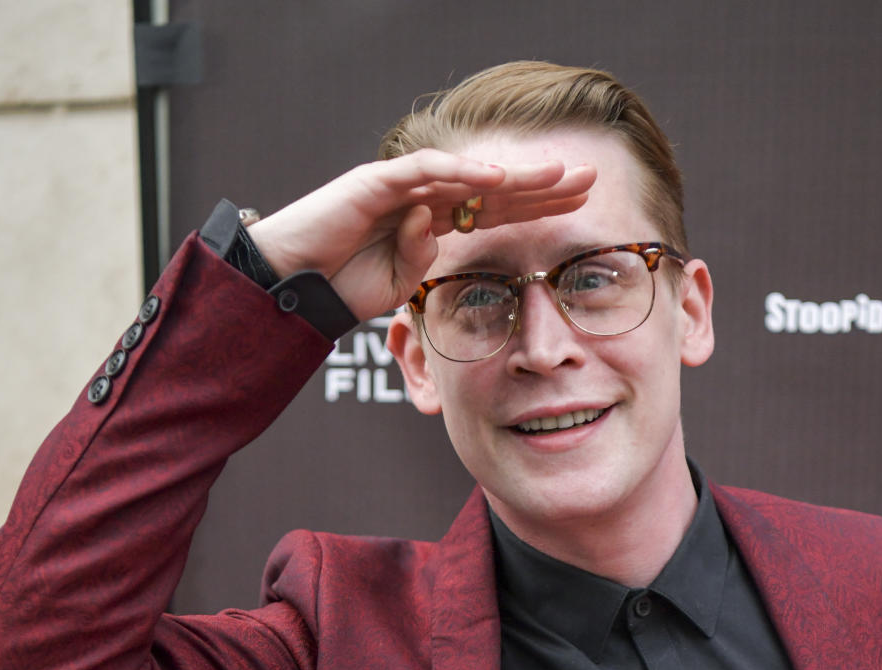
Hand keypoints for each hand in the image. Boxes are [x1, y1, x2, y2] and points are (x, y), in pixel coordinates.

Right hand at [246, 150, 596, 320]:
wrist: (291, 284)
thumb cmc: (341, 285)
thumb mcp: (400, 284)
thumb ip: (426, 263)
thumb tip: (437, 236)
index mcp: (435, 224)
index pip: (498, 210)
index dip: (539, 207)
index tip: (584, 206)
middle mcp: (424, 198)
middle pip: (494, 187)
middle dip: (543, 184)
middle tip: (590, 177)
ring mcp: (400, 186)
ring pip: (467, 173)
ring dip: (514, 174)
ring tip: (557, 174)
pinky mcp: (373, 181)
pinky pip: (424, 171)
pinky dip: (459, 172)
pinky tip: (495, 175)